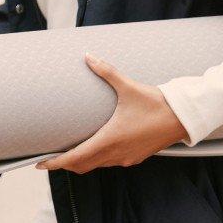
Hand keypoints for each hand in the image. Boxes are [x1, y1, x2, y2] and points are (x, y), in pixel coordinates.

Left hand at [35, 53, 186, 173]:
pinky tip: (96, 148)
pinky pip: (110, 163)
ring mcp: (126, 158)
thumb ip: (106, 72)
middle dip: (64, 163)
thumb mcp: (128, 86)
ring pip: (96, 166)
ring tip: (68, 152)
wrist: (182, 117)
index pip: (75, 158)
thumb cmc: (155, 104)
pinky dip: (97, 160)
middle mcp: (116, 154)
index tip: (40, 164)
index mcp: (109, 139)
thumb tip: (88, 56)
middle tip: (49, 157)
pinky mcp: (135, 157)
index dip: (56, 163)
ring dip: (81, 162)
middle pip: (82, 166)